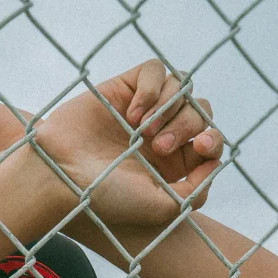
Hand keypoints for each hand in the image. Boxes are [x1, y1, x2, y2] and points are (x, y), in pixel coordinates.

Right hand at [33, 59, 222, 225]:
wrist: (62, 177)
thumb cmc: (107, 198)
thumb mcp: (160, 207)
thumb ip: (194, 192)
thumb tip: (215, 163)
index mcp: (171, 166)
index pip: (210, 142)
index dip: (213, 140)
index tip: (201, 147)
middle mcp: (159, 136)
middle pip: (199, 111)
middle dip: (188, 125)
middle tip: (159, 146)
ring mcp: (142, 111)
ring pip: (181, 88)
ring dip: (170, 107)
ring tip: (143, 130)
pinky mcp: (124, 88)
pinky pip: (155, 70)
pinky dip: (152, 87)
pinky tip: (134, 113)